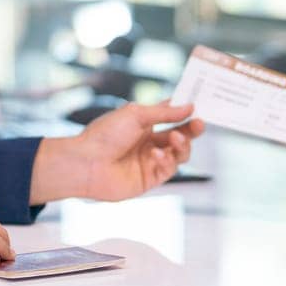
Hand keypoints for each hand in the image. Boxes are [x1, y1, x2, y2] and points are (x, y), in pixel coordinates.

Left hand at [30, 102, 205, 204]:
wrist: (86, 162)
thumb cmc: (105, 134)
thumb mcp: (136, 115)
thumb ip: (165, 113)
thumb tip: (190, 106)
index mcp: (143, 123)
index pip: (171, 116)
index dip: (185, 112)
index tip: (199, 106)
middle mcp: (148, 141)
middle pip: (180, 135)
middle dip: (191, 130)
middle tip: (200, 124)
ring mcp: (150, 161)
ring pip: (179, 154)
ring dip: (181, 145)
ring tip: (175, 138)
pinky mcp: (149, 179)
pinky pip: (168, 170)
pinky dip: (167, 161)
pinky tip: (157, 154)